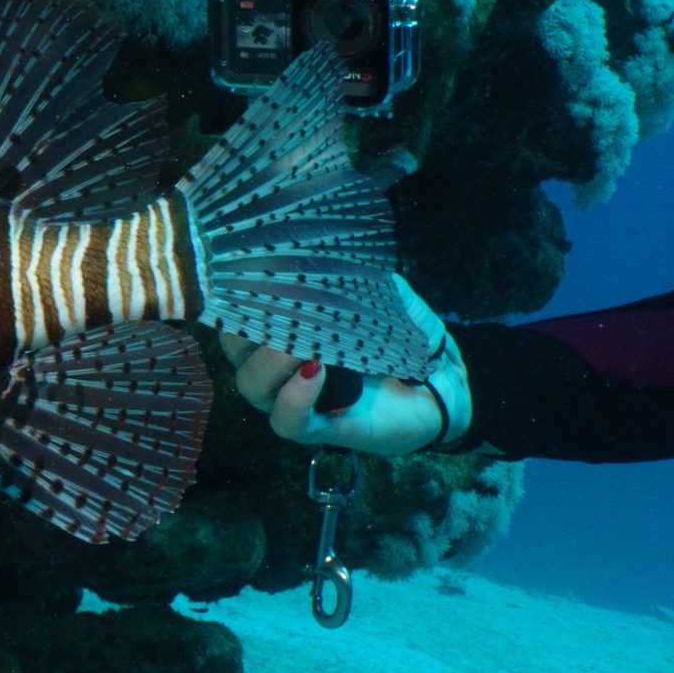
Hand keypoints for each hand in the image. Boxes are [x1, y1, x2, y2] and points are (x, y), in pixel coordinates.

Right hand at [222, 276, 472, 455]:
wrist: (440, 377)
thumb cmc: (398, 329)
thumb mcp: (371, 288)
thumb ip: (342, 269)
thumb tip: (314, 244)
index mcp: (281, 331)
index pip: (235, 316)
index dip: (234, 298)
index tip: (251, 276)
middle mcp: (278, 367)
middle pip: (234, 352)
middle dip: (248, 328)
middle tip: (281, 308)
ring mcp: (295, 399)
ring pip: (252, 387)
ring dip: (270, 362)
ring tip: (305, 345)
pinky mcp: (320, 428)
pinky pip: (287, 421)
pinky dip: (294, 397)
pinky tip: (314, 371)